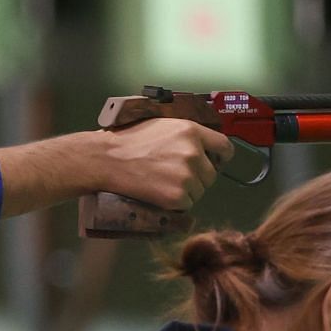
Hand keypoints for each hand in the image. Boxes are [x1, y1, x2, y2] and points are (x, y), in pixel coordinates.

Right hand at [93, 118, 231, 209]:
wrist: (106, 160)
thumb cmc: (127, 141)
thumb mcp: (162, 125)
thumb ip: (185, 135)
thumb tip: (202, 146)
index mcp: (191, 131)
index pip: (224, 147)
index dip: (219, 157)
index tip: (212, 162)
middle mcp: (194, 152)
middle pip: (211, 174)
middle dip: (197, 178)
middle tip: (174, 177)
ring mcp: (187, 175)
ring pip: (199, 191)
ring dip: (185, 192)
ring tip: (161, 184)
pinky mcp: (177, 196)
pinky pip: (186, 205)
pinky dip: (174, 204)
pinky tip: (157, 193)